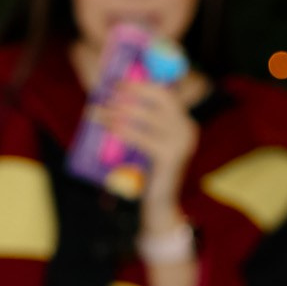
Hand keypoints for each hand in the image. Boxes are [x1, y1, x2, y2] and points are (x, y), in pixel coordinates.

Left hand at [96, 76, 199, 219]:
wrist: (159, 205)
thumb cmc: (148, 174)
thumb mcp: (146, 145)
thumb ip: (139, 125)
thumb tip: (113, 102)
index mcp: (183, 123)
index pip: (166, 94)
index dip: (143, 84)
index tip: (119, 80)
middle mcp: (187, 128)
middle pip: (161, 98)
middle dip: (133, 91)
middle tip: (108, 91)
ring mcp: (182, 143)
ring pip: (148, 117)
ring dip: (120, 110)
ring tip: (99, 110)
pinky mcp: (171, 157)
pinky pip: (143, 137)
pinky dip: (124, 130)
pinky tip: (109, 127)